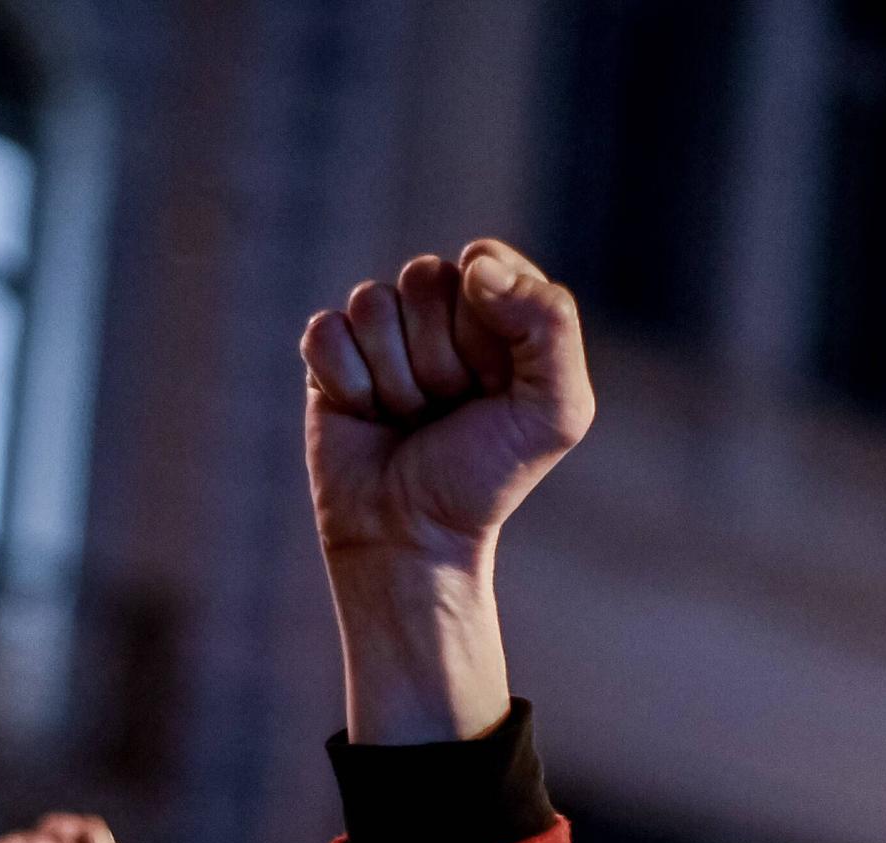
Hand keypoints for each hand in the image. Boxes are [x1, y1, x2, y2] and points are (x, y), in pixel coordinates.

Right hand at [301, 242, 593, 742]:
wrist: (414, 536)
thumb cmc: (488, 475)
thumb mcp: (557, 410)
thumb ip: (550, 324)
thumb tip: (476, 264)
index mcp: (498, 309)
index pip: (483, 263)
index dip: (486, 325)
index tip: (494, 382)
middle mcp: (438, 309)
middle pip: (424, 277)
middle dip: (440, 358)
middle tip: (449, 408)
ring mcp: (381, 328)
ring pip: (373, 304)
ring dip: (397, 379)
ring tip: (411, 417)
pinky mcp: (329, 353)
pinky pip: (328, 332)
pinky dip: (351, 385)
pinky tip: (367, 416)